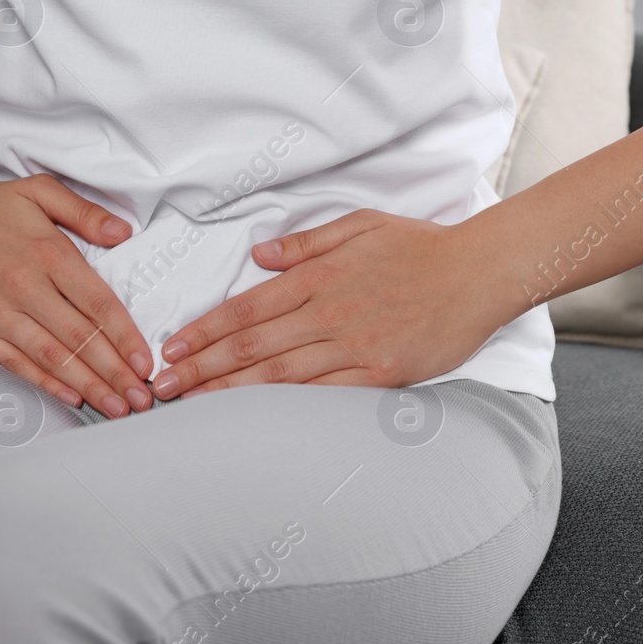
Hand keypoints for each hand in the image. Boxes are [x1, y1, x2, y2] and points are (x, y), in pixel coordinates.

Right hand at [0, 173, 154, 417]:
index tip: (146, 361)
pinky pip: (15, 363)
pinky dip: (45, 383)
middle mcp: (24, 286)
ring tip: (115, 407)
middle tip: (140, 397)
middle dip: (115, 373)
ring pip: (51, 357)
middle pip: (80, 338)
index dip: (126, 337)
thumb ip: (85, 212)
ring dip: (87, 386)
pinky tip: (71, 398)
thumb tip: (123, 232)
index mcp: (48, 253)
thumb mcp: (40, 190)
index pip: (98, 303)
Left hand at [150, 209, 507, 395]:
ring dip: (230, 391)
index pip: (246, 308)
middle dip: (200, 367)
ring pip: (279, 375)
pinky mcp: (381, 374)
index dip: (203, 330)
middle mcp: (330, 312)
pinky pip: (323, 393)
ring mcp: (355, 346)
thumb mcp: (361, 225)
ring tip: (192, 405)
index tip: (170, 348)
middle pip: (251, 346)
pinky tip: (254, 417)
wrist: (481, 272)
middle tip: (161, 386)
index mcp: (320, 276)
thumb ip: (306, 243)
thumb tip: (258, 254)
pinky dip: (284, 406)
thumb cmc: (421, 246)